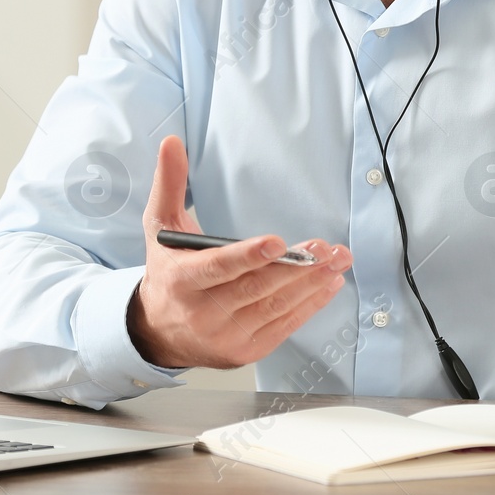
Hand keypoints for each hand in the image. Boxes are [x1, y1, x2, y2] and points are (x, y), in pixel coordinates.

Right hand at [126, 135, 351, 368]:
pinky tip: (327, 285)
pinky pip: (282, 327)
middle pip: (255, 289)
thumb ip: (169, 184)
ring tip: (335, 261)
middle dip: (294, 267)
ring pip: (274, 308)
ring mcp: (225, 336)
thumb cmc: (167, 273)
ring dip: (310, 284)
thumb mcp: (161, 226)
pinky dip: (309, 306)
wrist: (158, 331)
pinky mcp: (245, 351)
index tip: (278, 243)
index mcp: (181, 281)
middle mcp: (202, 313)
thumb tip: (172, 144)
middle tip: (324, 247)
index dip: (249, 256)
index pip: (218, 268)